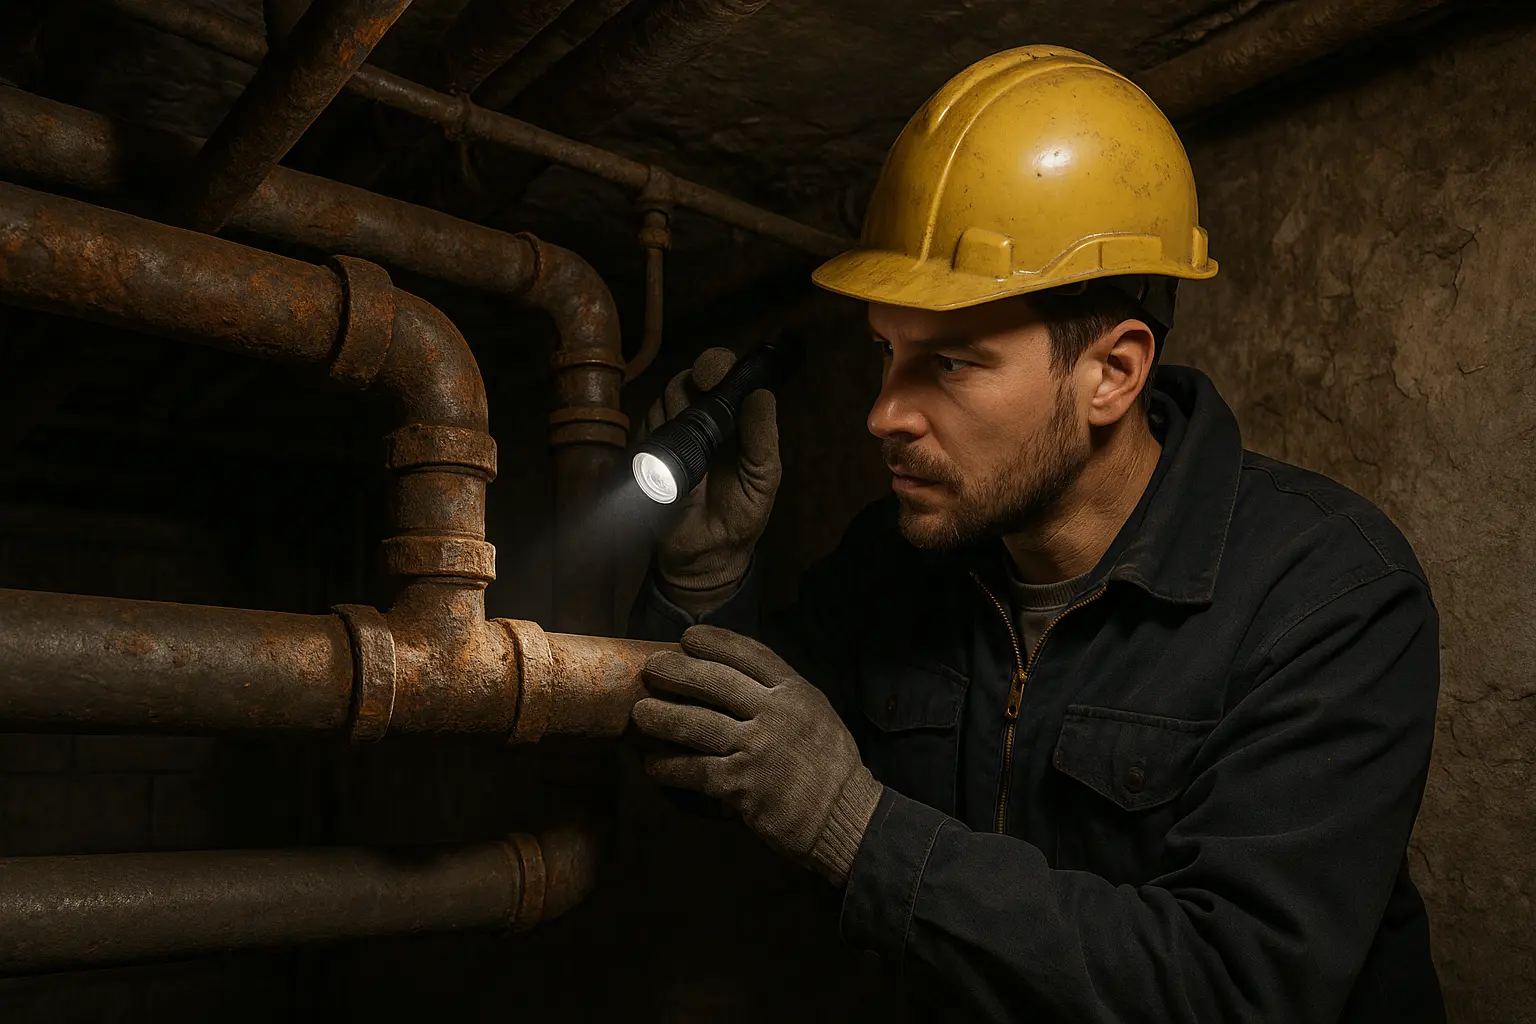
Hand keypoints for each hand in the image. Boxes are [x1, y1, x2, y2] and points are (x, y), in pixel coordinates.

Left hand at [631, 625, 883, 884]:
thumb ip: (780, 695)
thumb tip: (735, 679)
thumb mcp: (815, 714)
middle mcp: (775, 713)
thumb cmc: (829, 767)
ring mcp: (757, 747)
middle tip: (651, 669)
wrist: (844, 817)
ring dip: (661, 717)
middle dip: (676, 671)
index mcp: (796, 691)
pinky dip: (668, 766)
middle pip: (714, 681)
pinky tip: (653, 765)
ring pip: (696, 723)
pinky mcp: (740, 784)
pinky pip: (693, 769)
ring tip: (640, 714)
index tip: (688, 637)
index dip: (715, 642)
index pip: (749, 654)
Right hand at [642, 348, 779, 609]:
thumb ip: (763, 436)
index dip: (717, 366)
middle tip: (700, 406)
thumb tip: (761, 394)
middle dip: (693, 385)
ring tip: (690, 449)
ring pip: (663, 400)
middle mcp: (699, 421)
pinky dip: (654, 436)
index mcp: (732, 420)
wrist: (706, 557)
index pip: (721, 376)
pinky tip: (667, 458)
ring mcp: (670, 435)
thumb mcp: (764, 477)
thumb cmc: (741, 515)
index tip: (714, 377)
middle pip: (686, 381)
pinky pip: (644, 431)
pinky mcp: (645, 455)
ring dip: (674, 413)